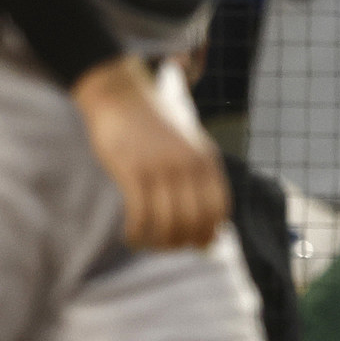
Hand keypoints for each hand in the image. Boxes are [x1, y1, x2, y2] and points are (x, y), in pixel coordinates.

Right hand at [72, 56, 232, 249]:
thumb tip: (211, 228)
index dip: (209, 233)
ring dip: (156, 243)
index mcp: (206, 159)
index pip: (219, 210)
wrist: (120, 94)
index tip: (196, 244)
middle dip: (181, 243)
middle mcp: (188, 165)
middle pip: (194, 223)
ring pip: (168, 224)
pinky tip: (130, 235)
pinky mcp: (133, 170)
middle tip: (165, 246)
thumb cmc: (153, 125)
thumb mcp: (188, 146)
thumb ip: (200, 179)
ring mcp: (161, 168)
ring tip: (145, 243)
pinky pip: (141, 216)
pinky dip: (136, 234)